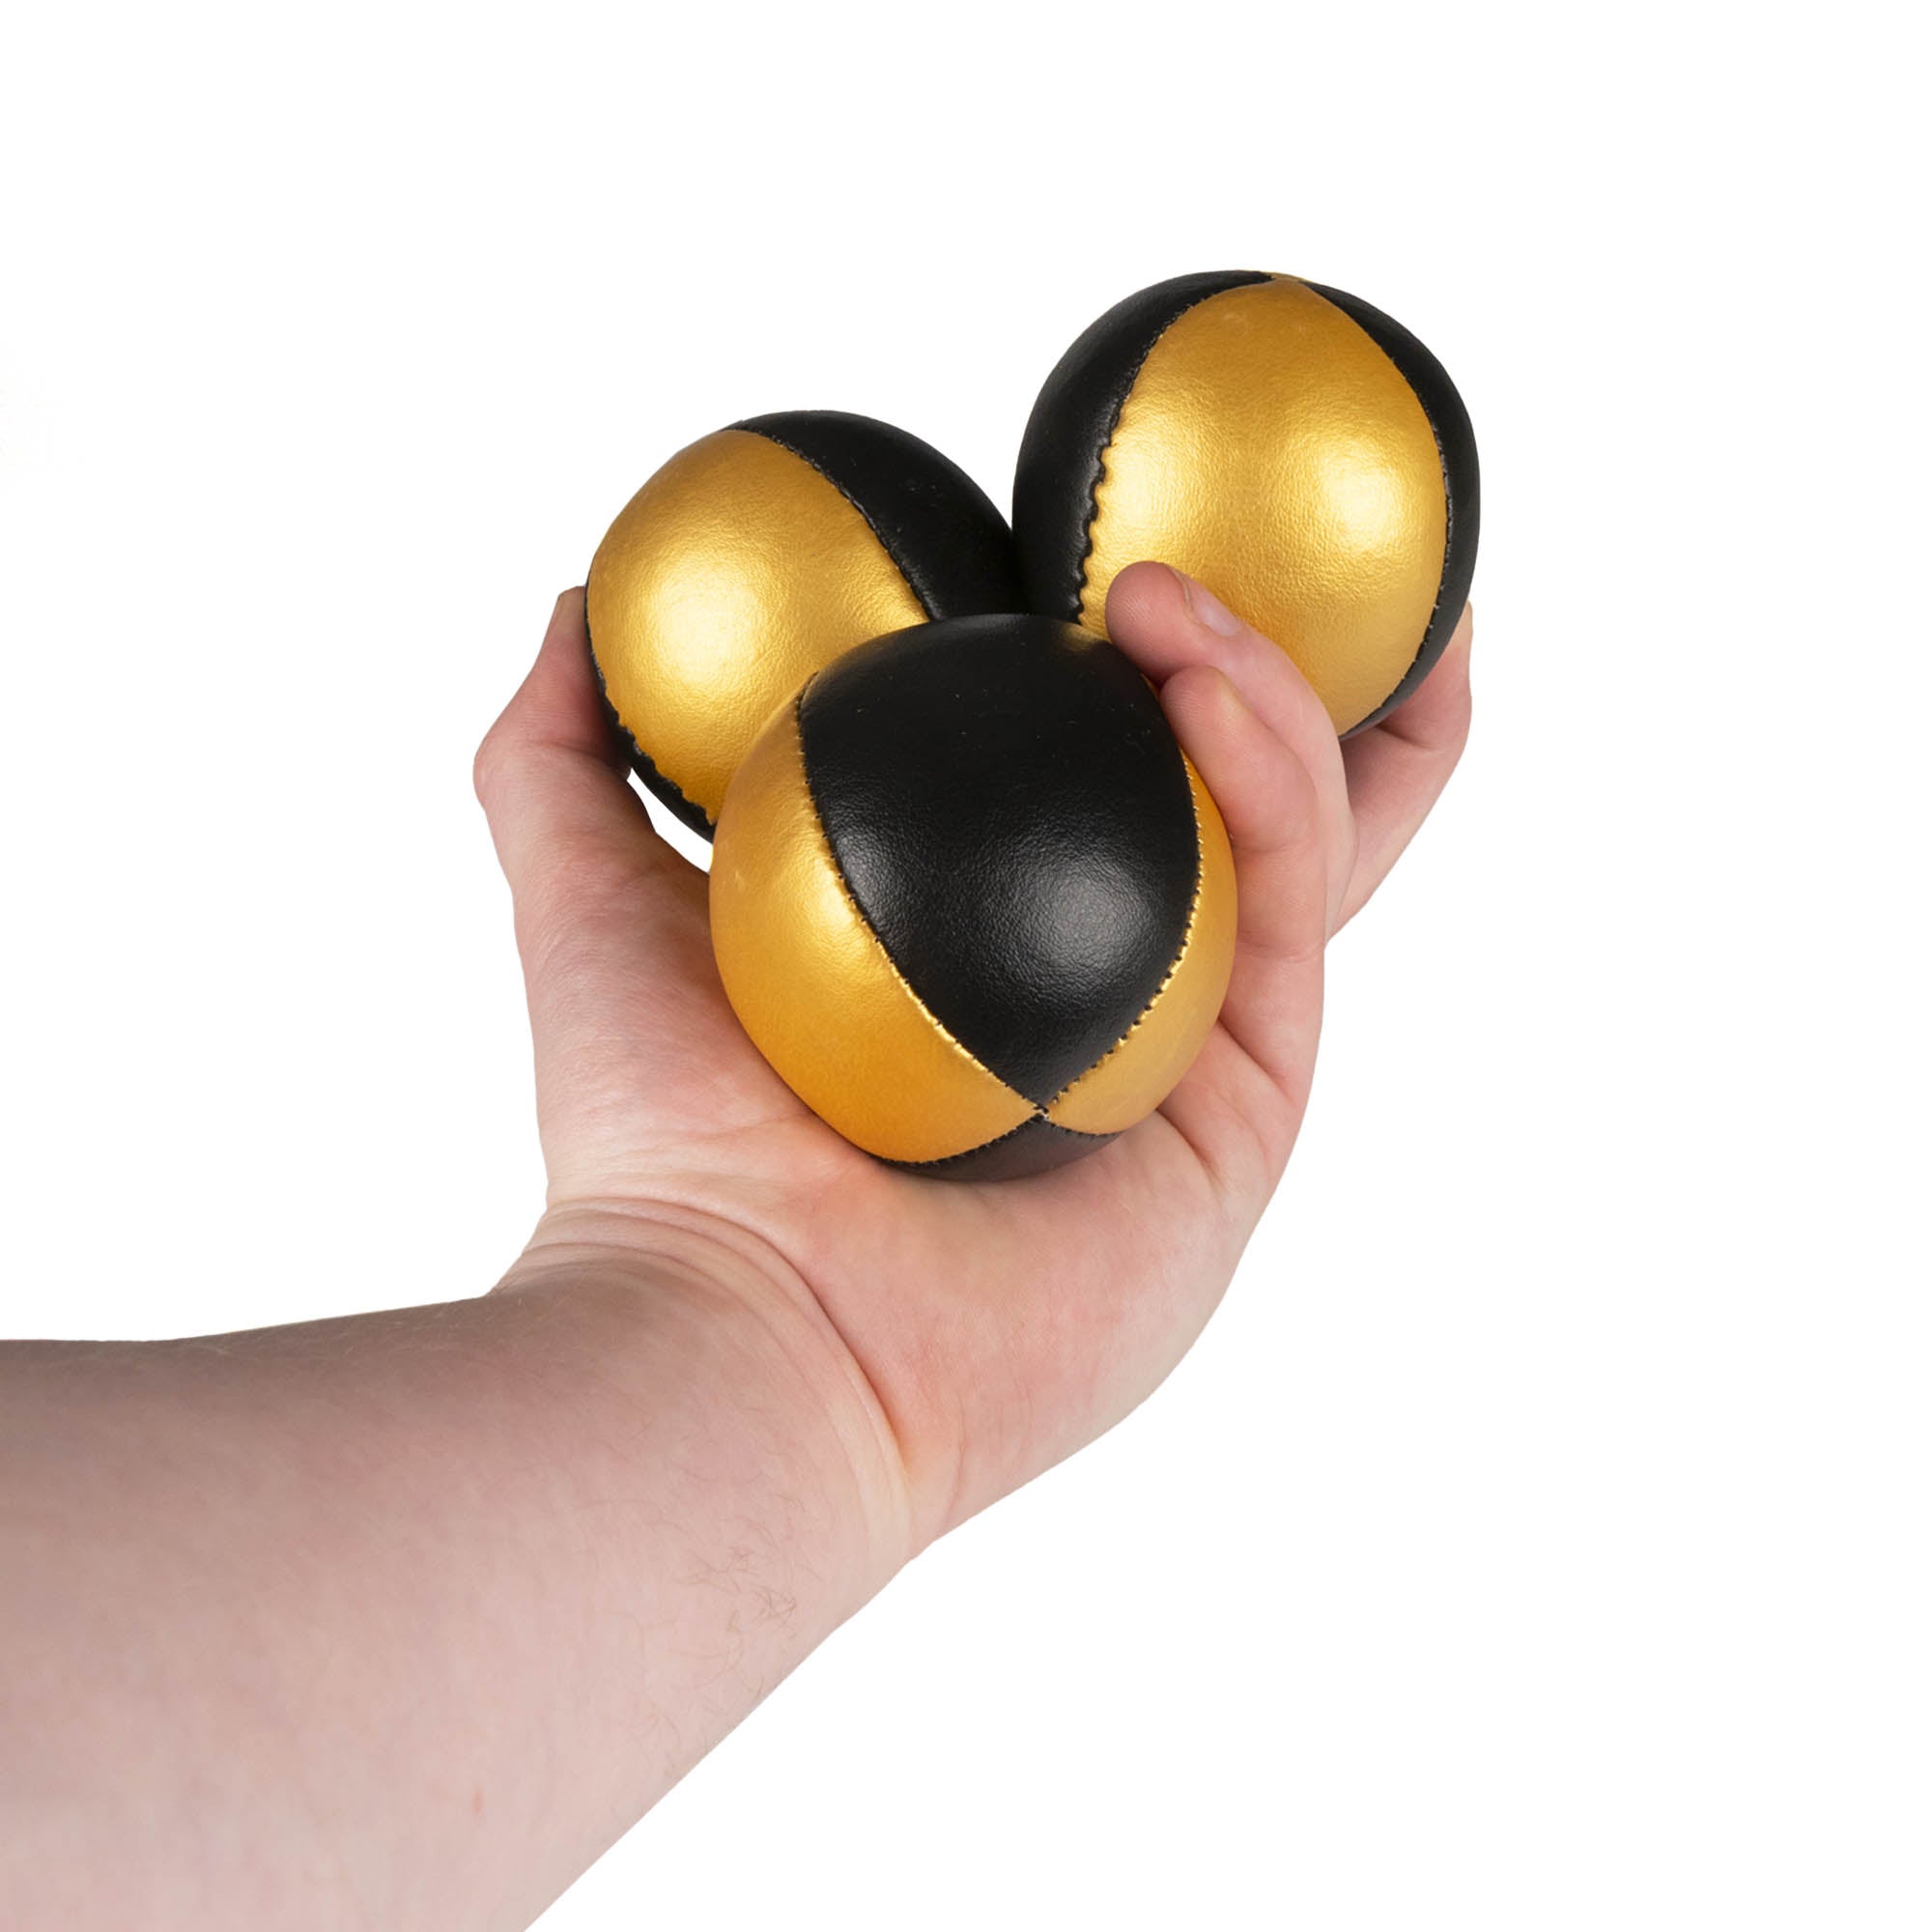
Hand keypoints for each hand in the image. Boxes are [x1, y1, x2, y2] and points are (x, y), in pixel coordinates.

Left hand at [472, 565, 1472, 1564]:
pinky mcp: (1249, 1120)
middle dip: (1314, 669)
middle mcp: (1117, 1013)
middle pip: (1256, 813)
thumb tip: (579, 608)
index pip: (1106, 789)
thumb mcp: (591, 905)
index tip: (1127, 533)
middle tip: (1283, 540)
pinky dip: (1267, 771)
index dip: (1146, 669)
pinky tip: (1195, 666)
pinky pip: (1289, 911)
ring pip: (1303, 843)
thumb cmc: (661, 1145)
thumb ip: (567, 757)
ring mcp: (1194, 1069)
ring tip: (1171, 579)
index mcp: (1001, 967)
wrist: (732, 1325)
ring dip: (1277, 684)